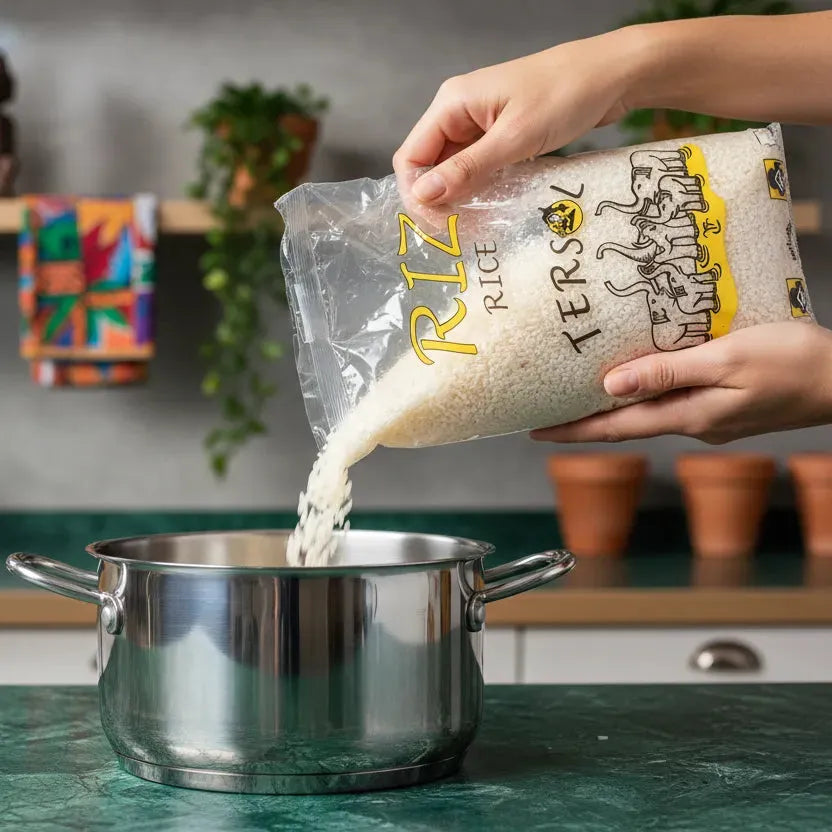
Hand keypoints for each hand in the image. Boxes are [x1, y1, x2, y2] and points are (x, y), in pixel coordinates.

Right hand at [392, 27, 642, 209]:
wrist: (612, 75)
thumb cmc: (565, 95)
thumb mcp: (514, 138)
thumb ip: (467, 169)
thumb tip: (423, 195)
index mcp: (452, 104)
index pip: (411, 157)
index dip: (417, 195)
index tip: (439, 226)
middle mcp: (459, 113)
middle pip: (429, 167)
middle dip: (439, 202)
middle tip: (459, 234)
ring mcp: (480, 124)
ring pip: (454, 171)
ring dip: (460, 200)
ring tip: (476, 228)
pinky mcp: (500, 135)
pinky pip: (478, 168)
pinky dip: (480, 190)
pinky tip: (491, 210)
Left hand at [531, 322, 831, 444]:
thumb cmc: (792, 362)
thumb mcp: (725, 360)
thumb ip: (667, 373)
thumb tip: (611, 387)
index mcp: (688, 416)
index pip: (615, 428)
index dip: (573, 430)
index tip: (536, 431)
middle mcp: (693, 424)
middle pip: (626, 424)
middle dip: (584, 422)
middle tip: (547, 413)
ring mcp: (711, 419)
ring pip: (649, 414)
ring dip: (613, 408)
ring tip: (581, 394)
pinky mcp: (727, 407)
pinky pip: (674, 402)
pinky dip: (647, 394)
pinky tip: (640, 379)